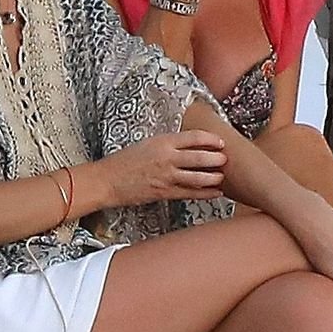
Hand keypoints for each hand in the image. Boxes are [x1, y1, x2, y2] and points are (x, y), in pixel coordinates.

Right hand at [86, 132, 227, 207]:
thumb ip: (169, 144)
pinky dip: (205, 193)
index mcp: (163, 142)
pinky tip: (216, 193)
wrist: (107, 180)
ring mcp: (166, 177)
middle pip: (199, 157)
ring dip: (214, 177)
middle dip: (216, 159)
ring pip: (198, 177)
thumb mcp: (148, 144)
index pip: (194, 138)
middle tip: (225, 159)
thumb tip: (191, 146)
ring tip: (221, 176)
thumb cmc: (126, 161)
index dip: (211, 140)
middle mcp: (167, 158)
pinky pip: (190, 193)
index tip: (221, 142)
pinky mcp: (164, 193)